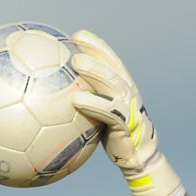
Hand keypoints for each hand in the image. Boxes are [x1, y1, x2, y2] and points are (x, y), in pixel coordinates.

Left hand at [70, 29, 184, 195]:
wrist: (137, 160)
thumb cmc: (116, 139)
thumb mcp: (102, 117)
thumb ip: (88, 103)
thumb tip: (58, 97)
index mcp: (124, 89)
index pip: (111, 61)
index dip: (97, 46)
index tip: (78, 35)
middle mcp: (130, 94)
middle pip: (113, 66)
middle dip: (96, 51)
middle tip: (76, 41)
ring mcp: (131, 108)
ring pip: (113, 84)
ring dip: (95, 70)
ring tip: (76, 62)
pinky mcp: (128, 125)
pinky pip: (109, 111)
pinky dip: (93, 103)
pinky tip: (75, 100)